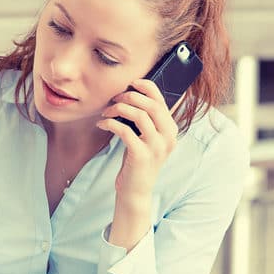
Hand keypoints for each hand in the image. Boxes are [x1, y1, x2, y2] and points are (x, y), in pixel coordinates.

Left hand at [98, 79, 178, 199]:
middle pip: (151, 105)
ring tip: (106, 112)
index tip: (130, 83)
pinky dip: (110, 123)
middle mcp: (168, 137)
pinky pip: (125, 130)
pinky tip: (102, 124)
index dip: (145, 87)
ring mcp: (156, 147)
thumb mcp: (146, 138)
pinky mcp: (141, 155)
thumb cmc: (137, 160)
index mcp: (171, 130)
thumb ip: (146, 119)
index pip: (161, 100)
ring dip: (118, 109)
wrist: (136, 190)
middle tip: (114, 99)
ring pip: (139, 115)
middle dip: (129, 97)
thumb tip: (131, 94)